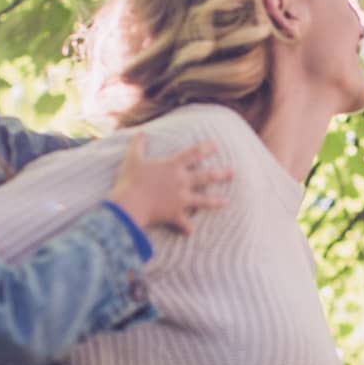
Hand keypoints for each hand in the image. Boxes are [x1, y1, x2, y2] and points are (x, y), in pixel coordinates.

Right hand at [106, 135, 231, 235]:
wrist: (129, 204)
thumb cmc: (130, 180)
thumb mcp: (132, 159)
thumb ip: (138, 145)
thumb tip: (140, 133)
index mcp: (173, 166)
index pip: (193, 154)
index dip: (205, 148)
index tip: (215, 146)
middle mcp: (182, 182)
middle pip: (206, 176)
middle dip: (221, 174)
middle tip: (233, 172)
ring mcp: (181, 199)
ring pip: (204, 200)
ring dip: (216, 201)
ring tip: (226, 202)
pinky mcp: (176, 214)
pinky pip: (186, 223)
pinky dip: (188, 228)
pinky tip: (190, 231)